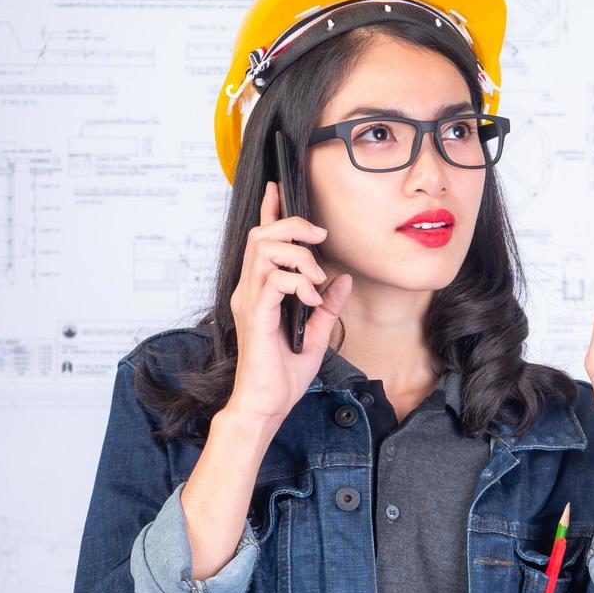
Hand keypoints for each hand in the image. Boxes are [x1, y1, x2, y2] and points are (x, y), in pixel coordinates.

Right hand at [226, 180, 352, 425]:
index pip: (261, 241)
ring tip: (315, 280)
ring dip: (299, 257)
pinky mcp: (256, 315)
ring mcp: (249, 301)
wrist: (267, 403)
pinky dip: (298, 283)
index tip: (278, 189)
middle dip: (293, 226)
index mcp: (261, 291)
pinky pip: (274, 280)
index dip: (270, 212)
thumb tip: (343, 279)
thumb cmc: (284, 373)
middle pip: (261, 234)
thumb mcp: (317, 333)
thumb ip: (328, 305)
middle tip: (320, 238)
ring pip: (265, 249)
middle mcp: (250, 290)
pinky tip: (310, 300)